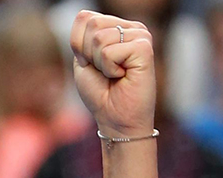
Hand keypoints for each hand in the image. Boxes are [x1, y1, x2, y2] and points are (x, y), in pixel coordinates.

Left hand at [70, 10, 156, 137]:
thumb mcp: (83, 60)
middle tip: (103, 70)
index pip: (85, 17)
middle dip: (88, 53)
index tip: (90, 63)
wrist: (115, 117)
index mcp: (116, 27)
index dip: (78, 44)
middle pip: (92, 24)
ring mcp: (140, 35)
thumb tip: (84, 15)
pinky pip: (109, 52)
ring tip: (114, 74)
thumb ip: (82, 36)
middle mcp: (131, 27)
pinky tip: (122, 76)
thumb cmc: (100, 92)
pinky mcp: (144, 47)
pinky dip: (109, 69)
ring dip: (99, 63)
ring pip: (99, 38)